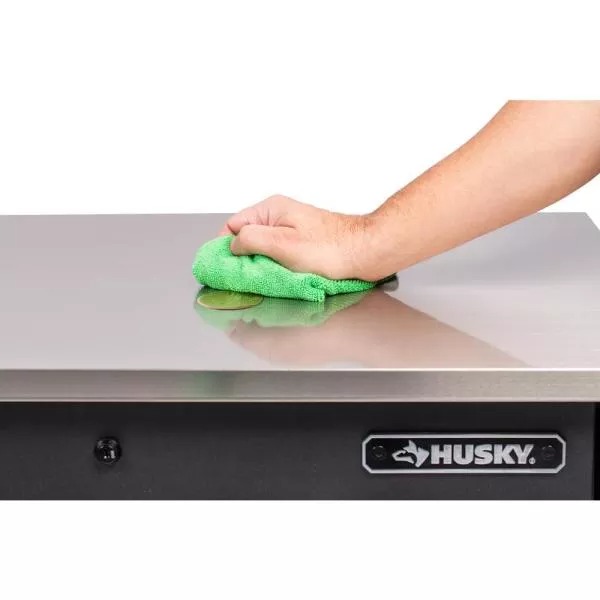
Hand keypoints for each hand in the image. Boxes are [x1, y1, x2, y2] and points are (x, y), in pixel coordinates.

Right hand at [220, 195, 377, 280]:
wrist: (366, 252)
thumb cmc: (331, 249)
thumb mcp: (282, 244)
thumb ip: (251, 241)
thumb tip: (232, 246)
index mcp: (271, 210)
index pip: (232, 225)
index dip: (224, 247)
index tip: (224, 267)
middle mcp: (279, 216)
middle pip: (246, 238)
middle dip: (242, 258)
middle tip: (245, 277)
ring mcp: (291, 230)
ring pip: (262, 249)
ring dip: (259, 265)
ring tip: (266, 278)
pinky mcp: (301, 244)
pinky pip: (278, 255)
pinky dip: (275, 267)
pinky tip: (281, 277)